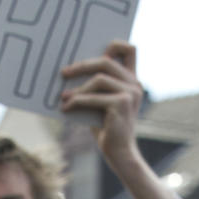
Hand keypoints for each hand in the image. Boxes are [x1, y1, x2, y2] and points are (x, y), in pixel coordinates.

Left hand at [60, 40, 144, 166]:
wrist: (119, 154)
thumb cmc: (107, 128)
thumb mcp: (100, 102)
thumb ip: (95, 85)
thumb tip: (70, 70)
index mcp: (132, 80)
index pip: (129, 49)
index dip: (113, 44)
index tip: (91, 51)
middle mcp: (134, 84)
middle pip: (106, 61)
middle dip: (82, 65)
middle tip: (64, 72)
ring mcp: (130, 93)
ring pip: (99, 79)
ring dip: (78, 88)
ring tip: (64, 96)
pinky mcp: (121, 104)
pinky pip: (94, 97)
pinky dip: (77, 102)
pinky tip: (66, 108)